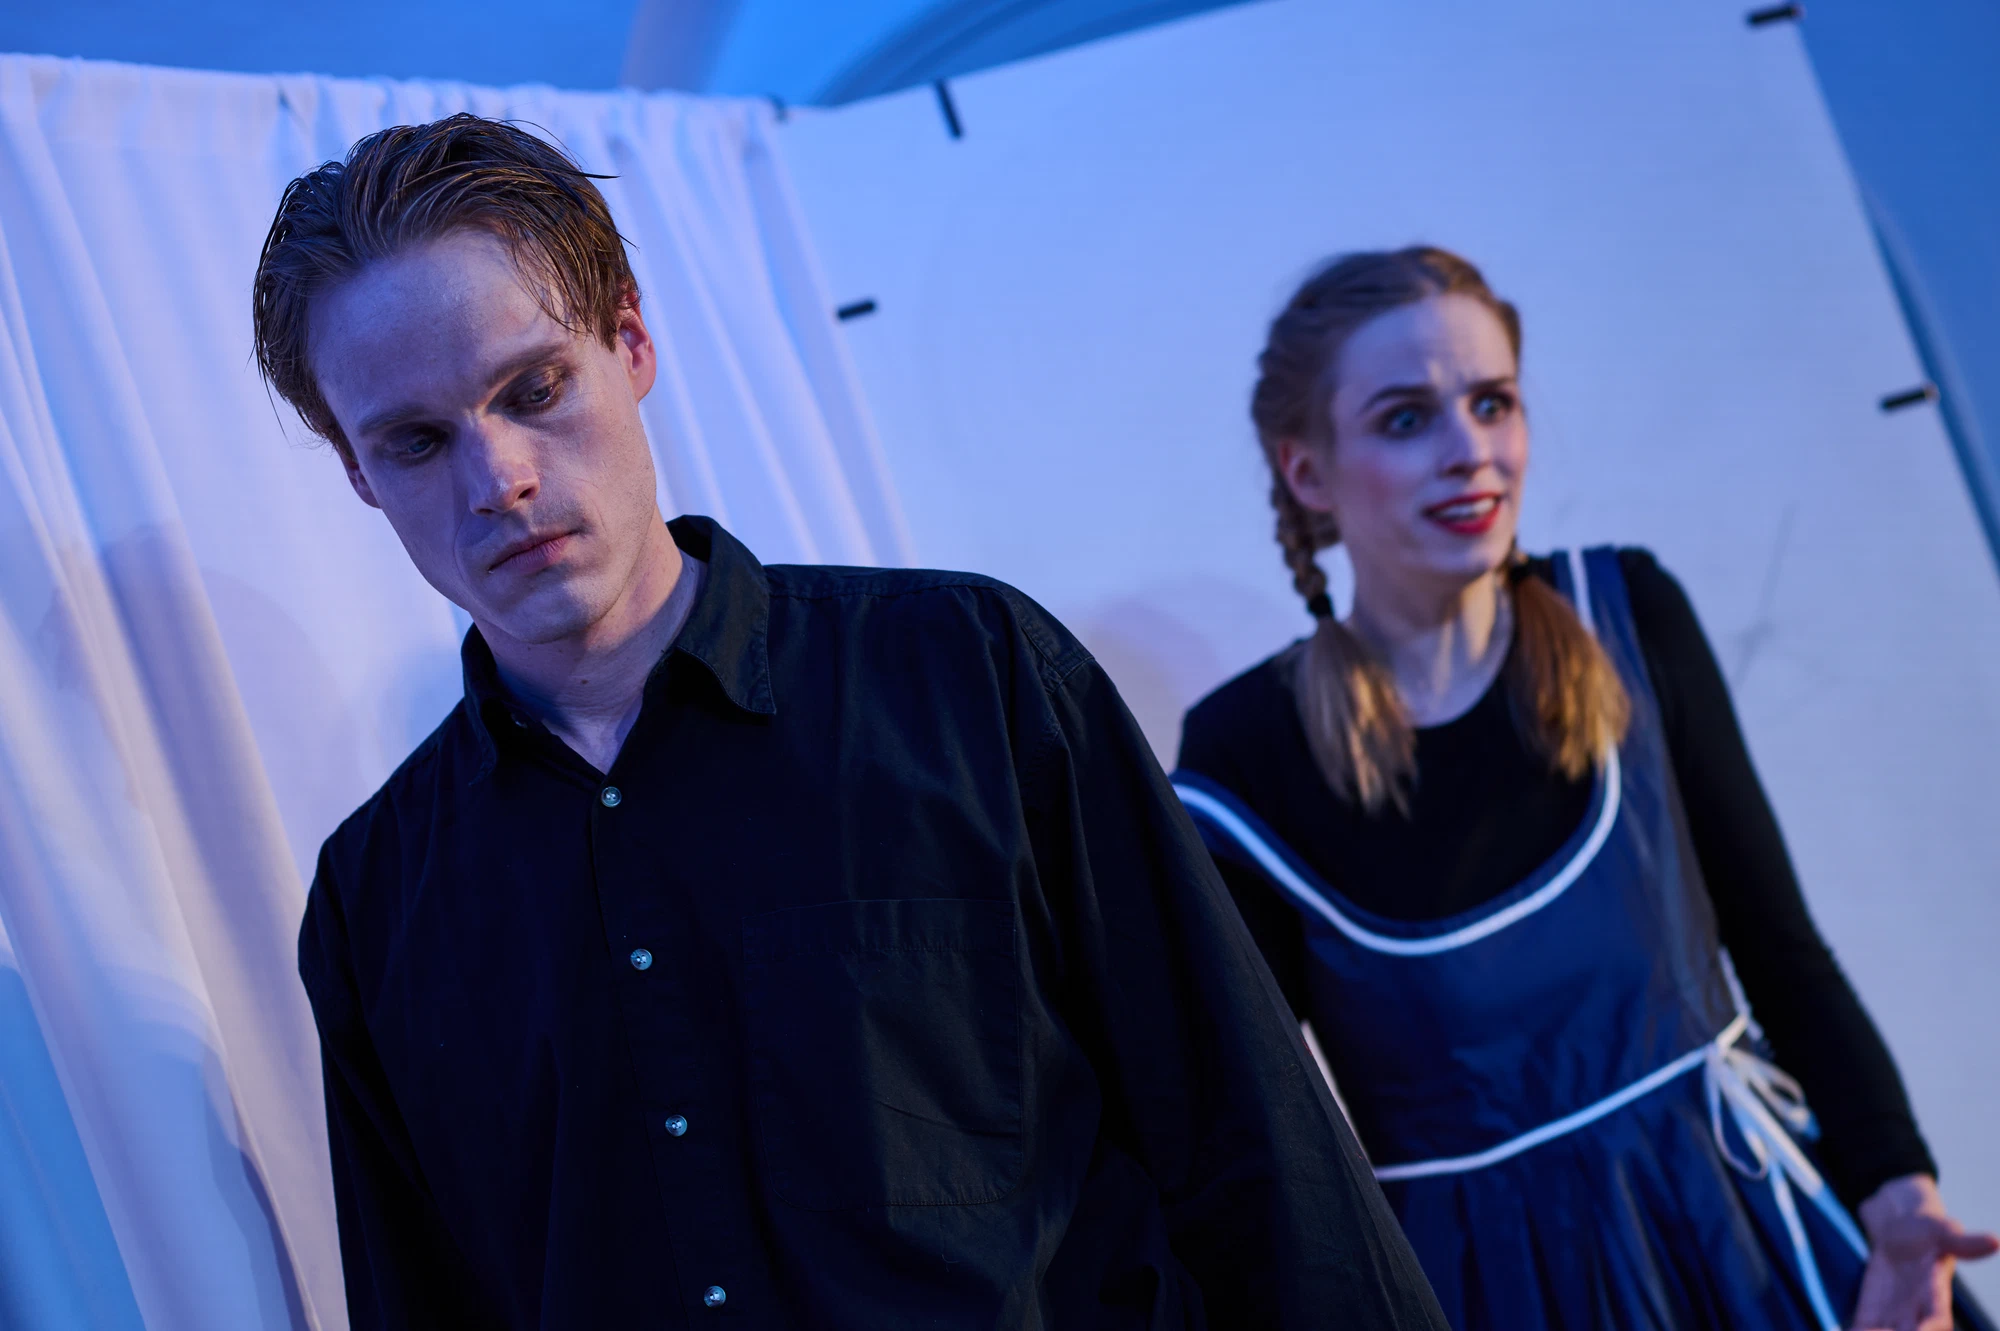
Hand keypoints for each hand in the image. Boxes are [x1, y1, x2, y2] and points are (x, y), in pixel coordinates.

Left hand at [1850, 1174, 1997, 1330]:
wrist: (1899, 1227)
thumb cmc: (1927, 1229)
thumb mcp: (1942, 1230)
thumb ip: (1962, 1242)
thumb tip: (1995, 1241)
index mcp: (1936, 1293)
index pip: (1936, 1319)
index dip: (1929, 1328)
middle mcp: (1916, 1309)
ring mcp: (1894, 1311)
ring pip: (1887, 1330)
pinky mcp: (1873, 1307)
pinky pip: (1865, 1324)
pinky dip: (1857, 1330)